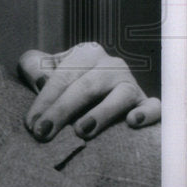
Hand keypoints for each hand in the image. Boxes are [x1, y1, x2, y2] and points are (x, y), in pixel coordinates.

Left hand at [17, 42, 159, 141]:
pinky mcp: (147, 103)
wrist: (93, 96)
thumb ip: (34, 68)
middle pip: (86, 86)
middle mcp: (111, 65)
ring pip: (120, 95)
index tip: (31, 124)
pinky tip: (132, 122)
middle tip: (44, 132)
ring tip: (81, 130)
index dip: (45, 100)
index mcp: (86, 53)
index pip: (62, 76)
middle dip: (62, 110)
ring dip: (101, 113)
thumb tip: (40, 80)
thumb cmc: (64, 85)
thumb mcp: (45, 69)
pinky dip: (147, 113)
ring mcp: (131, 84)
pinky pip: (154, 107)